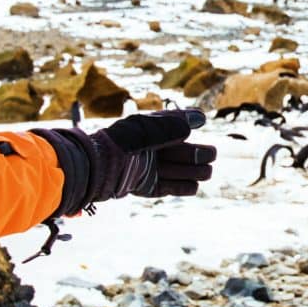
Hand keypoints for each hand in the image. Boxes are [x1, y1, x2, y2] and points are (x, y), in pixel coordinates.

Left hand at [101, 108, 215, 198]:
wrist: (97, 170)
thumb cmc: (119, 145)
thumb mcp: (145, 130)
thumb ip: (170, 126)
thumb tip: (196, 121)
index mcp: (147, 130)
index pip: (172, 123)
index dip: (188, 120)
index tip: (202, 118)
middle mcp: (149, 148)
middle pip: (180, 151)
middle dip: (196, 153)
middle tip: (210, 155)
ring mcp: (147, 168)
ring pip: (177, 170)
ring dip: (193, 171)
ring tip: (206, 172)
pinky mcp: (145, 186)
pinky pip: (167, 187)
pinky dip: (181, 187)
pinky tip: (194, 186)